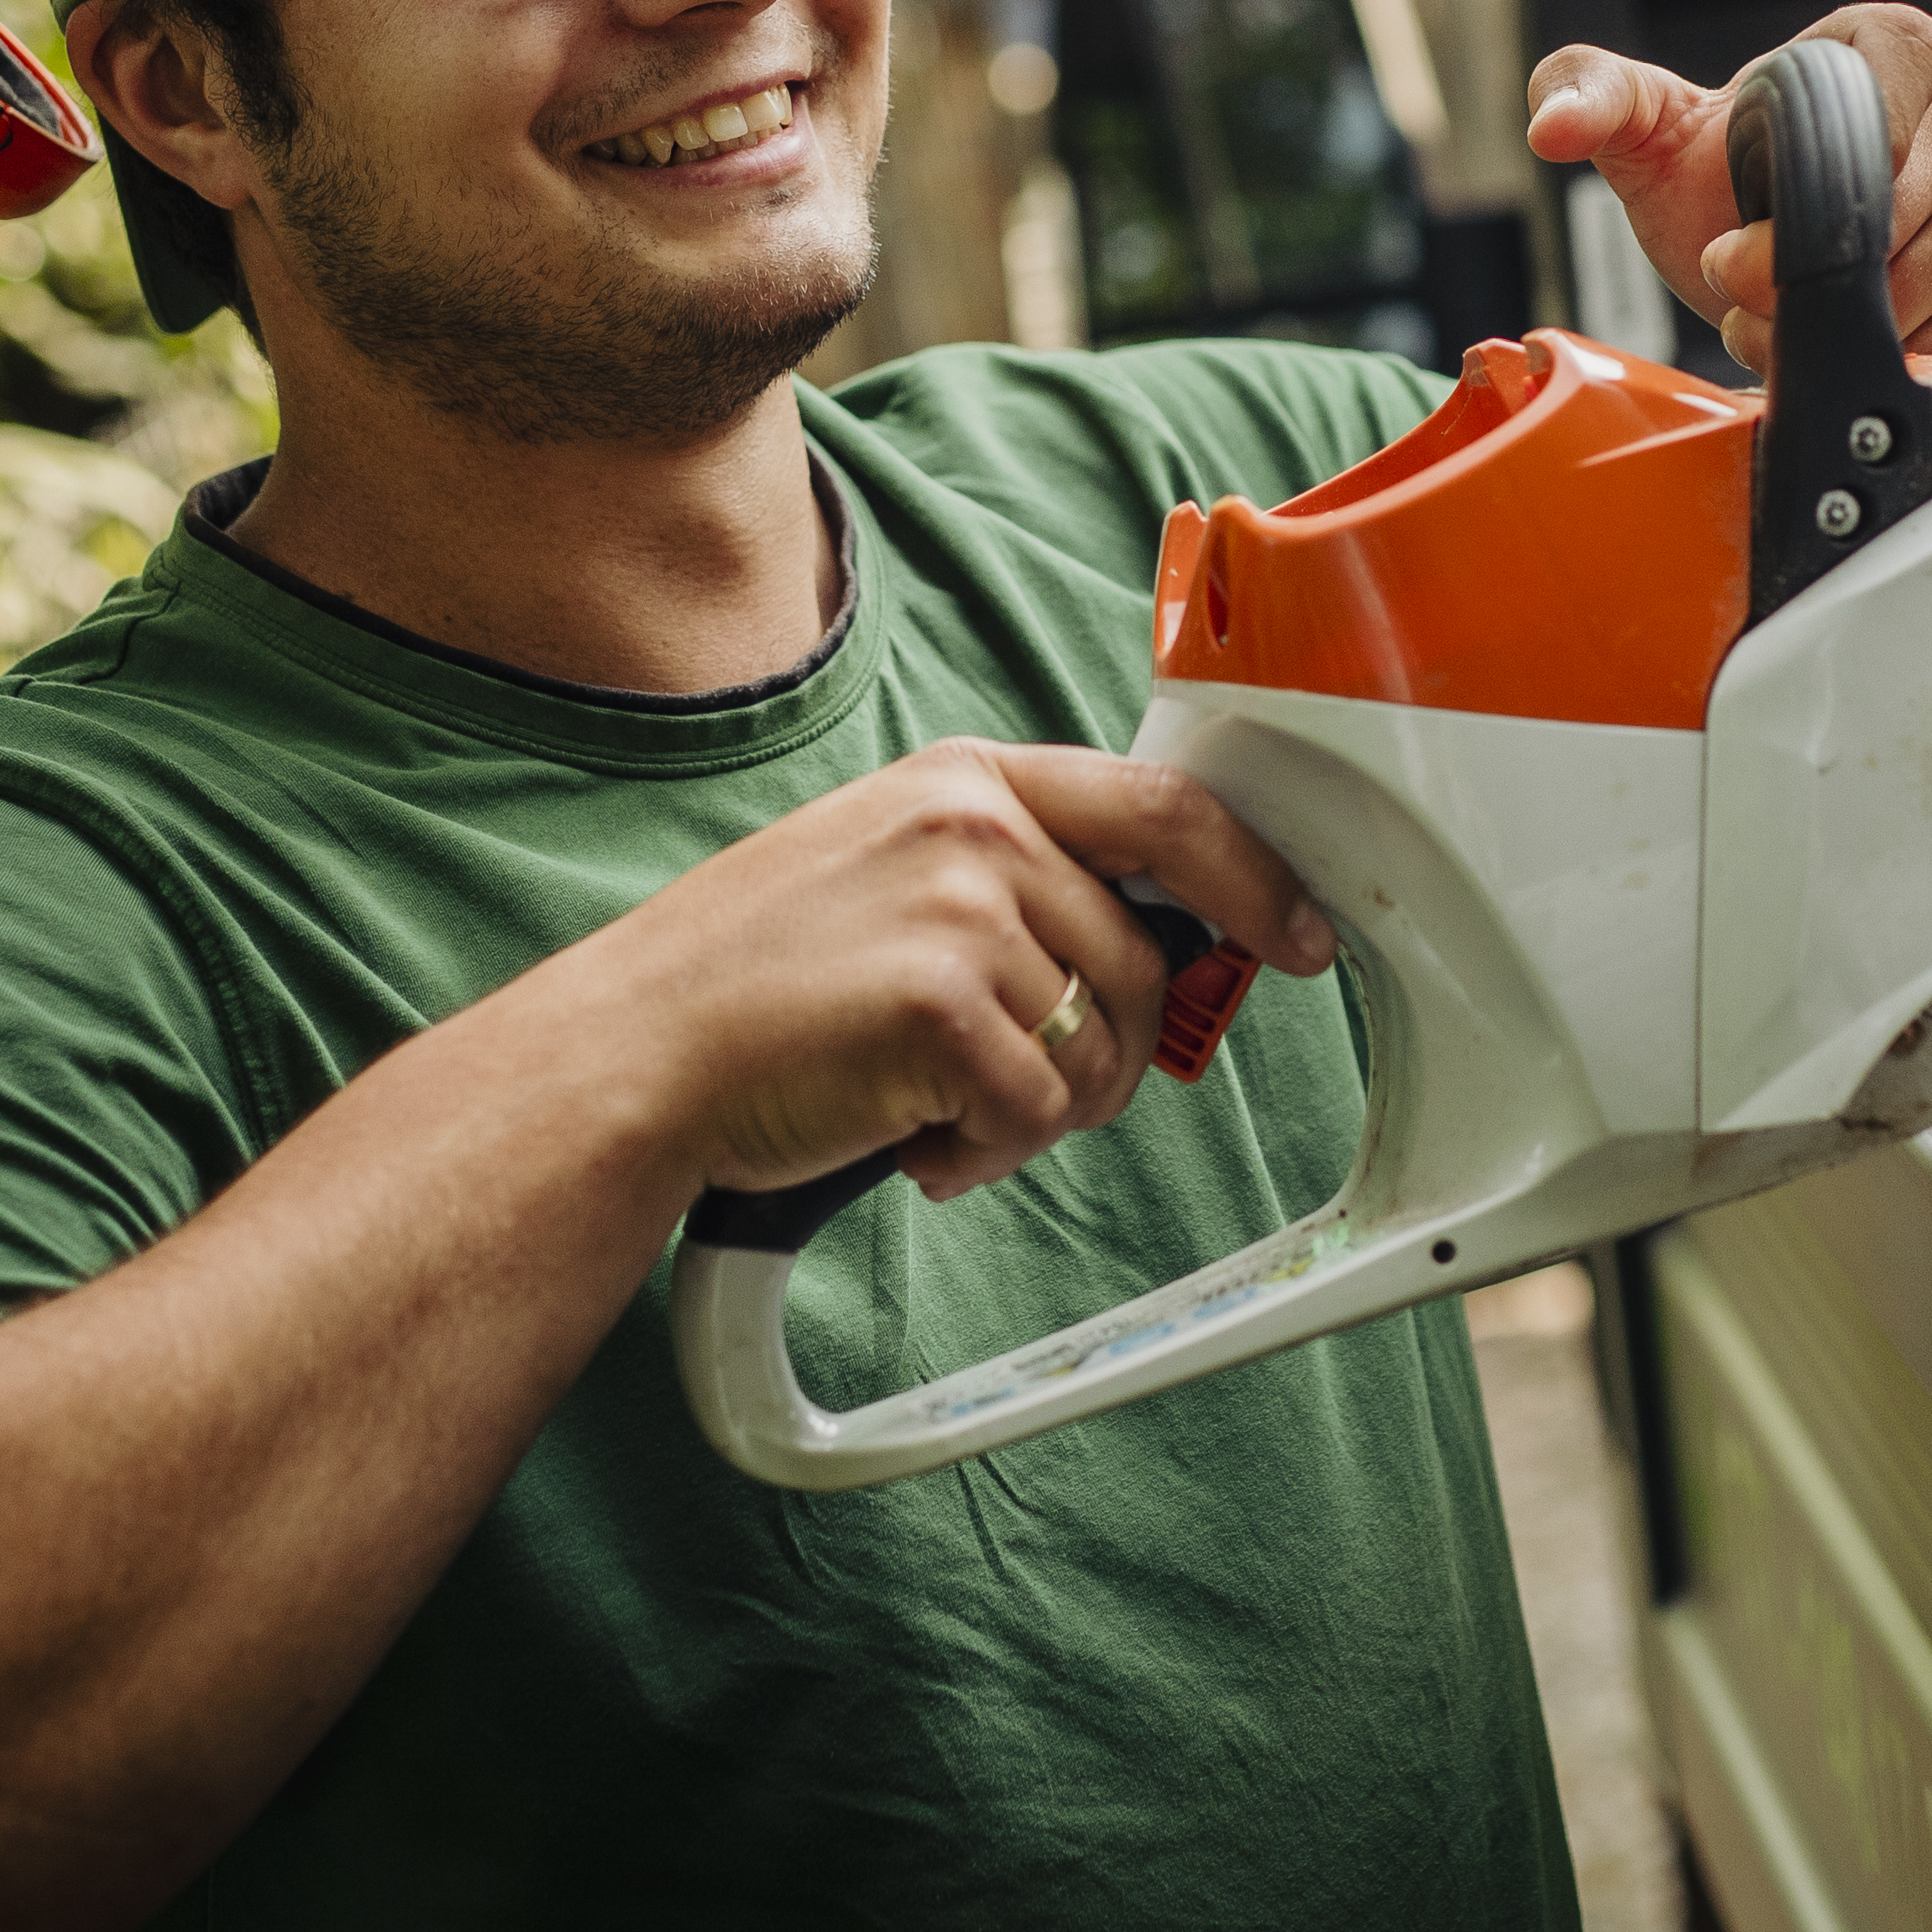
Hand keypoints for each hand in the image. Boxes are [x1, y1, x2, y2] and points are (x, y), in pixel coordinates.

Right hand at [553, 742, 1336, 1205]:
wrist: (633, 1054)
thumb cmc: (753, 986)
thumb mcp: (887, 867)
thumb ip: (1013, 876)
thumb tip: (1156, 940)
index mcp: (968, 779)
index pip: (1167, 807)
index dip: (1257, 878)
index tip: (1299, 935)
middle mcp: (977, 825)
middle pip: (1143, 961)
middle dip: (1105, 1058)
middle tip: (1009, 1096)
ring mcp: (963, 908)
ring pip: (1100, 1048)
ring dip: (1035, 1112)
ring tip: (930, 1108)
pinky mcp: (945, 1003)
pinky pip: (1039, 1109)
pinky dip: (982, 1152)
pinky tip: (904, 1136)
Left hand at [1526, 3, 1931, 374]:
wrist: (1774, 263)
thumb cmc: (1722, 181)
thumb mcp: (1644, 132)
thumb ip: (1587, 97)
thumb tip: (1553, 124)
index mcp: (1882, 51)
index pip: (1905, 53)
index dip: (1857, 127)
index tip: (1797, 193)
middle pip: (1908, 196)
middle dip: (1808, 264)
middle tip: (1740, 284)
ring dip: (1843, 321)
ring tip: (1779, 317)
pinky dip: (1896, 359)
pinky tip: (1843, 347)